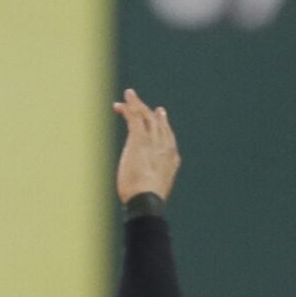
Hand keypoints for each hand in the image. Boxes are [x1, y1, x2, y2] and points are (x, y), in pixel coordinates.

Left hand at [113, 89, 178, 203]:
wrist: (147, 199)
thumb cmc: (147, 201)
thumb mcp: (153, 190)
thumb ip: (151, 183)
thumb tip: (144, 192)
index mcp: (171, 158)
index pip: (167, 136)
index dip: (163, 125)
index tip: (160, 115)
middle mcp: (165, 146)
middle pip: (157, 123)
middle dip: (148, 112)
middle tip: (141, 104)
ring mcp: (153, 141)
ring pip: (145, 117)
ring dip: (136, 105)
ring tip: (128, 95)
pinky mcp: (139, 139)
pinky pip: (134, 118)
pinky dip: (130, 107)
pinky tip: (123, 101)